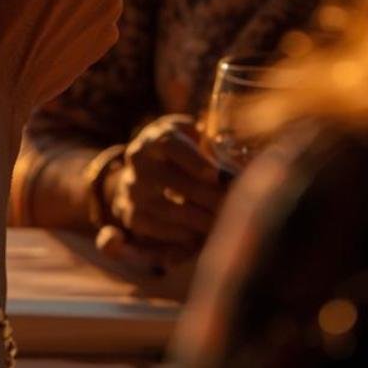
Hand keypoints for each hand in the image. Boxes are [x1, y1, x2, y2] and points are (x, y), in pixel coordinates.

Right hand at [102, 114, 220, 265]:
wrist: (143, 169)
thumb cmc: (180, 149)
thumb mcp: (190, 134)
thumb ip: (207, 139)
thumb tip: (236, 153)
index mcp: (155, 138)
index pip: (170, 145)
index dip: (194, 160)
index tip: (217, 175)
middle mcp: (138, 162)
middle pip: (172, 180)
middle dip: (206, 195)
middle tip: (231, 205)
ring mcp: (132, 190)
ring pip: (166, 208)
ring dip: (198, 218)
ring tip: (222, 222)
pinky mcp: (131, 215)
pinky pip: (157, 228)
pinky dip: (181, 233)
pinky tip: (201, 233)